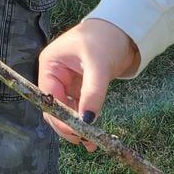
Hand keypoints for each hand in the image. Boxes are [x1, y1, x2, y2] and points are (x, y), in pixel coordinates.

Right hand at [37, 18, 139, 149]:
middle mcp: (54, 75)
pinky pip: (79, 108)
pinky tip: (93, 133)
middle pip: (54, 108)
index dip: (60, 117)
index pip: (49, 98)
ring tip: (91, 143)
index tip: (76, 133)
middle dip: (67, 126)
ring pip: (66, 111)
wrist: (123, 30)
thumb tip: (87, 120)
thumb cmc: (105, 39)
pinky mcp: (80, 87)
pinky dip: (85, 120)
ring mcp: (67, 82)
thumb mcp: (98, 65)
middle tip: (84, 141)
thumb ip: (92, 92)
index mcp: (50, 65)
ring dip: (76, 127)